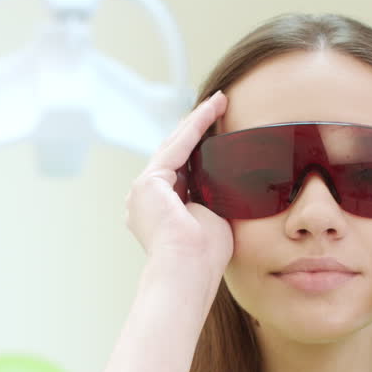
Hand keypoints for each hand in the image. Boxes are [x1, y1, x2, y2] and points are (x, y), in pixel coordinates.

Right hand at [125, 91, 232, 279]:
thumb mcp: (211, 218)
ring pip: (175, 145)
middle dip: (198, 127)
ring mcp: (142, 189)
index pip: (181, 168)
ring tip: (221, 101)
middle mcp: (145, 197)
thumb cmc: (203, 256)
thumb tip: (229, 181)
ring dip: (199, 120)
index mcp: (158, 209)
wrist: (188, 270)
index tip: (219, 127)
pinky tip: (213, 110)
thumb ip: (211, 198)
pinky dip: (197, 126)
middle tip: (220, 104)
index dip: (200, 145)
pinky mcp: (148, 182)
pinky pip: (178, 146)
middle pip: (175, 152)